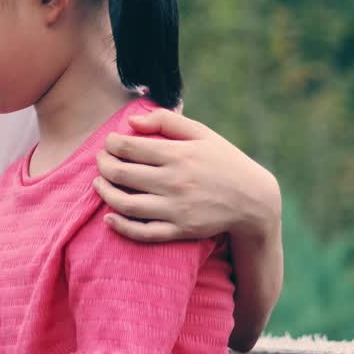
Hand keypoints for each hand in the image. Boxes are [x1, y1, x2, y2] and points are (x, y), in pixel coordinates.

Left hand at [94, 109, 281, 241]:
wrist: (254, 200)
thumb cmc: (224, 161)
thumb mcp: (202, 133)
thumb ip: (166, 121)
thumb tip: (131, 122)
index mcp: (179, 155)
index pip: (129, 148)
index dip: (111, 144)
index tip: (109, 143)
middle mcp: (174, 182)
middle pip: (122, 174)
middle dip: (104, 165)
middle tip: (101, 161)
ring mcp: (176, 209)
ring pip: (126, 204)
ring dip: (105, 193)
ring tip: (98, 183)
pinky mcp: (180, 230)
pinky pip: (143, 233)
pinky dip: (121, 227)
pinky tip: (108, 218)